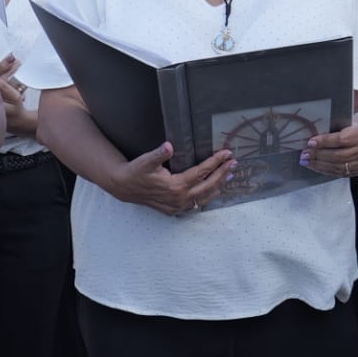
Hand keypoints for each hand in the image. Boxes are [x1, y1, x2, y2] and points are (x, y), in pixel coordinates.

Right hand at [107, 143, 235, 215]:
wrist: (124, 187)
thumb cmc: (136, 172)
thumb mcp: (145, 161)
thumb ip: (158, 154)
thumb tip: (168, 146)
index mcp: (176, 186)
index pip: (201, 172)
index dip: (215, 162)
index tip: (227, 153)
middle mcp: (179, 198)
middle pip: (208, 186)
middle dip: (222, 173)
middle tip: (233, 163)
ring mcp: (178, 206)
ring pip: (204, 198)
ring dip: (218, 186)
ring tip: (229, 176)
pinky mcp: (174, 210)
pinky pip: (196, 205)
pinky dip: (206, 197)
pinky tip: (213, 191)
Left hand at [302, 115, 357, 177]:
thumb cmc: (356, 127)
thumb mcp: (347, 122)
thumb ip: (332, 129)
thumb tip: (312, 138)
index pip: (339, 140)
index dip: (323, 142)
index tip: (310, 143)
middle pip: (337, 155)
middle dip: (318, 155)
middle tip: (304, 154)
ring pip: (337, 166)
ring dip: (319, 165)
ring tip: (306, 162)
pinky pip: (339, 173)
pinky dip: (325, 170)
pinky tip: (316, 166)